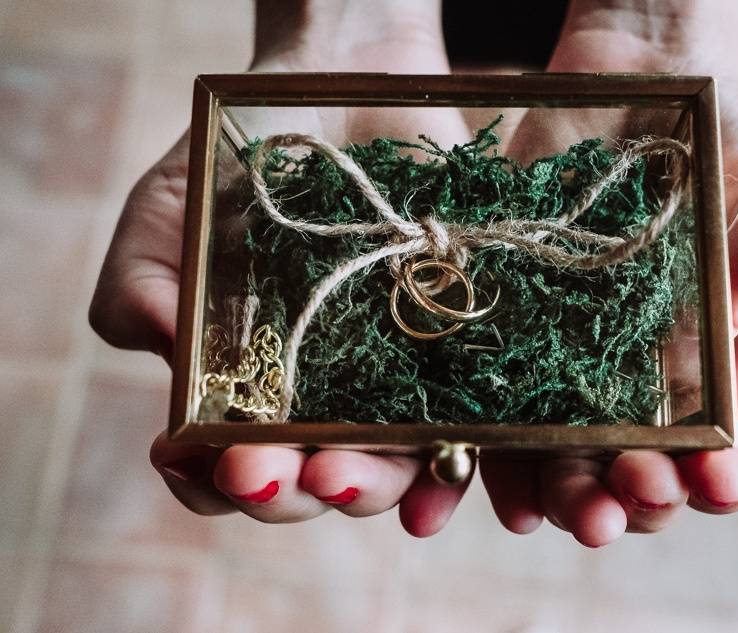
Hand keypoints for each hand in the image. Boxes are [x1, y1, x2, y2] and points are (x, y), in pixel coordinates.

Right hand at [89, 0, 474, 533]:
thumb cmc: (242, 156)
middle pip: (309, 479)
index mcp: (245, 380)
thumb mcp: (170, 209)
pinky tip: (449, 462)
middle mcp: (320, 396)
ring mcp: (393, 376)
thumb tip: (156, 350)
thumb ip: (139, 282)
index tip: (212, 464)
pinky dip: (458, 458)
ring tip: (348, 474)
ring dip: (370, 489)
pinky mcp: (457, 348)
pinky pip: (468, 420)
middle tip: (276, 476)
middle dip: (291, 494)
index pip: (222, 465)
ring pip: (389, 466)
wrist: (342, 82)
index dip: (212, 482)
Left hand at [478, 0, 737, 545]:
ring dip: (555, 496)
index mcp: (706, 377)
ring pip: (551, 456)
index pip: (709, 461)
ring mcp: (559, 359)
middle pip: (625, 474)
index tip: (706, 479)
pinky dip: (477, 448)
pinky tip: (477, 470)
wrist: (647, 78)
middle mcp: (630, 384)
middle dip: (628, 501)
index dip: (707, 485)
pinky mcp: (500, 327)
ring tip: (557, 507)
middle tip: (625, 493)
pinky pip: (480, 402)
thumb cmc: (736, 155)